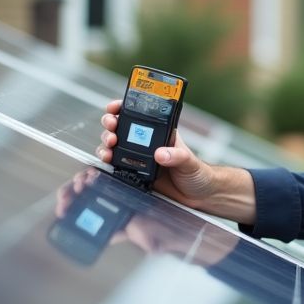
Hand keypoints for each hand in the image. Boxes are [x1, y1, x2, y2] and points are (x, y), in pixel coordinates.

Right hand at [99, 100, 214, 202]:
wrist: (196, 196)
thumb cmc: (197, 173)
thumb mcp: (190, 161)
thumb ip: (177, 156)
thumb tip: (161, 154)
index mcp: (160, 133)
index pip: (138, 114)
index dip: (123, 107)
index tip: (115, 107)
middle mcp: (145, 142)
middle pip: (120, 126)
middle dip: (110, 123)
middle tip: (112, 127)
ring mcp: (137, 157)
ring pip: (114, 143)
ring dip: (106, 141)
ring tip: (109, 146)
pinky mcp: (133, 173)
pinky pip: (115, 163)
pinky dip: (107, 160)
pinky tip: (107, 160)